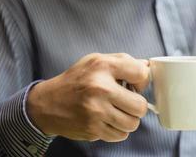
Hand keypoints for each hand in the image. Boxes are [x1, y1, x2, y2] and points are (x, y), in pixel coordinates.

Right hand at [27, 53, 148, 141]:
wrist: (48, 103)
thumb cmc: (76, 80)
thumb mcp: (96, 61)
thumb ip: (123, 61)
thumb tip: (147, 67)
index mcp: (102, 67)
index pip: (141, 73)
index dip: (143, 80)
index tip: (135, 84)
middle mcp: (100, 88)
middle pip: (140, 105)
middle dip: (137, 105)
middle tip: (127, 101)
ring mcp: (96, 112)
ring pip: (133, 124)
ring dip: (128, 119)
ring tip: (117, 111)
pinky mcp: (93, 129)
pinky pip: (120, 135)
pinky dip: (118, 129)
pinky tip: (107, 120)